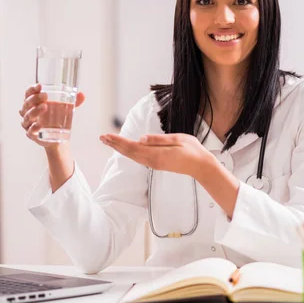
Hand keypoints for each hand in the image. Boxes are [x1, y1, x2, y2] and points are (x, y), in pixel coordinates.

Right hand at [19, 83, 85, 147]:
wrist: (57, 137)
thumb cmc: (57, 118)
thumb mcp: (65, 108)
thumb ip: (73, 101)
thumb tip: (83, 95)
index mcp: (34, 103)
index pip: (28, 94)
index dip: (32, 89)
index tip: (40, 86)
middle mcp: (28, 112)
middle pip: (27, 103)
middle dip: (35, 98)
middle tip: (45, 96)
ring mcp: (29, 124)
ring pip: (27, 116)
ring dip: (35, 111)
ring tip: (45, 107)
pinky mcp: (32, 135)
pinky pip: (30, 131)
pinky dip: (34, 127)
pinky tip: (40, 124)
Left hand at [99, 133, 216, 179]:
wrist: (201, 166)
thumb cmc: (192, 151)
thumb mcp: (177, 140)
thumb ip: (158, 140)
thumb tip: (141, 138)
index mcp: (156, 154)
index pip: (132, 147)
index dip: (119, 141)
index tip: (107, 135)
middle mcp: (152, 161)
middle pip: (129, 152)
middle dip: (115, 144)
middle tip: (102, 137)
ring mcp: (154, 164)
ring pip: (133, 156)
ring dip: (120, 148)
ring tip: (109, 142)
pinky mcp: (157, 164)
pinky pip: (139, 158)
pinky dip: (129, 152)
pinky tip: (125, 148)